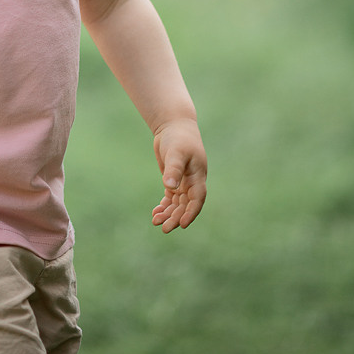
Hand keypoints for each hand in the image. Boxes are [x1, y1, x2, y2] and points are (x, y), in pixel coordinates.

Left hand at [151, 118, 206, 232]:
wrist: (173, 125)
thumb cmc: (178, 137)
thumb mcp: (176, 152)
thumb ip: (174, 169)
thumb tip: (170, 187)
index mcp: (198, 176)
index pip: (197, 199)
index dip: (191, 212)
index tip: (182, 224)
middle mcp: (192, 181)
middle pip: (186, 204)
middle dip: (176, 217)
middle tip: (163, 228)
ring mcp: (183, 181)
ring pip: (178, 203)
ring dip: (169, 213)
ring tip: (156, 221)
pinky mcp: (174, 178)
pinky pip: (171, 197)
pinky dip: (165, 205)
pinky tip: (156, 212)